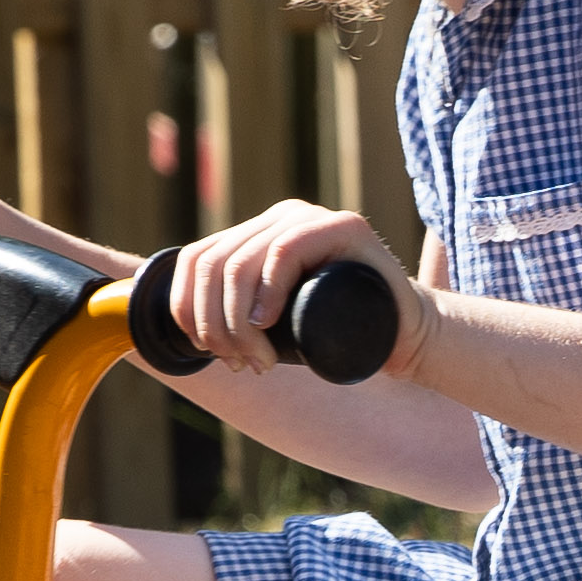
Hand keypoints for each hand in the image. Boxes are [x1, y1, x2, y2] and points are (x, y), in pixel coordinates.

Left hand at [156, 197, 419, 378]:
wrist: (404, 337)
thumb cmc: (335, 336)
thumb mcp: (271, 325)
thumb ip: (234, 315)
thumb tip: (177, 335)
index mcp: (257, 234)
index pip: (195, 259)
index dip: (185, 308)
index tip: (204, 351)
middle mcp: (280, 218)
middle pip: (213, 264)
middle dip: (213, 324)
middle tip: (238, 363)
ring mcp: (311, 218)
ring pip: (242, 262)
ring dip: (236, 321)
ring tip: (259, 358)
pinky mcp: (344, 227)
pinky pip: (285, 250)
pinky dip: (266, 291)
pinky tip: (266, 324)